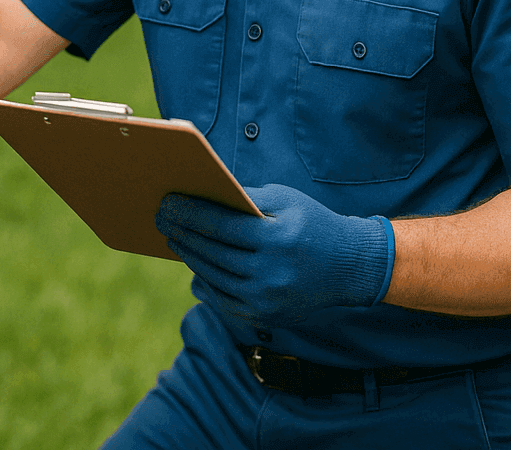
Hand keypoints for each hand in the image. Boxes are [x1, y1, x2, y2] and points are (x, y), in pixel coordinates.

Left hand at [155, 183, 394, 332]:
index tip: (167, 203)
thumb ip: (246, 198)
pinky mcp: (263, 316)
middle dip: (182, 233)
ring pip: (213, 275)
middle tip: (161, 218)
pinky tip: (194, 262)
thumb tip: (204, 195)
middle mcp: (270, 273)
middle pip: (212, 252)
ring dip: (189, 255)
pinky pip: (223, 297)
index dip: (190, 214)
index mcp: (276, 239)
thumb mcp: (286, 200)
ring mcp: (265, 299)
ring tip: (174, 237)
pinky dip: (205, 278)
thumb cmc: (313, 224)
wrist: (350, 267)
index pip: (220, 225)